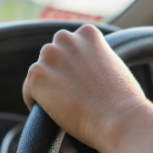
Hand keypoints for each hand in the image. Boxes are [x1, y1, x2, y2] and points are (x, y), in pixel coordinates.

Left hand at [23, 24, 151, 151]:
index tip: (81, 84)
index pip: (69, 47)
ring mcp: (49, 55)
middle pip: (51, 57)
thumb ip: (96, 60)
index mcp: (87, 33)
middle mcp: (66, 39)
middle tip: (73, 98)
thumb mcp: (114, 67)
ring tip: (66, 107)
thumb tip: (85, 72)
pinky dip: (37, 104)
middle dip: (58, 75)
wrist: (119, 119)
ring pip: (40, 74)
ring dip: (48, 89)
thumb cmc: (124, 102)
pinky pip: (29, 91)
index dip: (74, 68)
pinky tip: (54, 114)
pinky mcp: (36, 75)